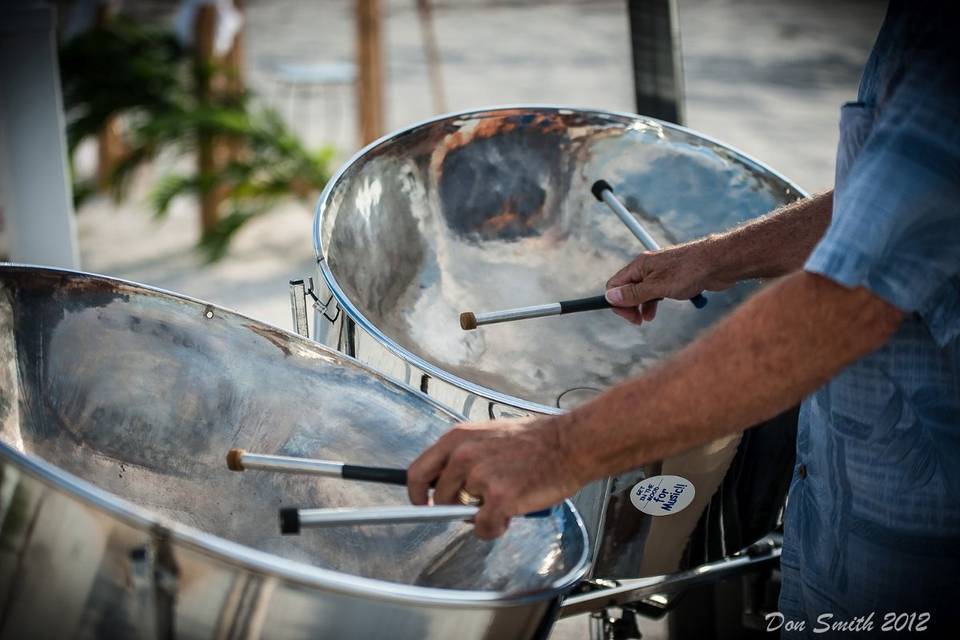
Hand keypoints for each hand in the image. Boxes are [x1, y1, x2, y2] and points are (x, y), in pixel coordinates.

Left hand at [406, 417, 585, 539]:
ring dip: (481, 514)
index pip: (417, 471)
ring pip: (463, 513)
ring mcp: (480, 477)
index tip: (421, 504)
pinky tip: (511, 513)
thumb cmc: (536, 440)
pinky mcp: (499, 497)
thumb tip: (448, 483)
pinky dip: (495, 528)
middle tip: (479, 503)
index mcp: (457, 438)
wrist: (570, 443)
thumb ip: (465, 455)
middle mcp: (463, 455)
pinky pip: (484, 527)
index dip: (416, 493)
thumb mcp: (488, 435)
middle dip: (455, 506)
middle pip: (438, 497)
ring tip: (505, 500)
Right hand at [605, 241, 717, 324]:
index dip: (617, 301)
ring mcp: (660, 273)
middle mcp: (647, 267)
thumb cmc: (689, 271)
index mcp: (640, 265)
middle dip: (629, 306)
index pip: (616, 284)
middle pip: (627, 288)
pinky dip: (655, 302)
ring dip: (642, 306)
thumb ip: (633, 294)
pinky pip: (656, 292)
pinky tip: (660, 308)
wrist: (718, 263)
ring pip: (642, 292)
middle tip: (638, 321)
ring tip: (648, 319)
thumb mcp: (657, 287)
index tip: (628, 316)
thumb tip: (610, 297)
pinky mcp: (672, 279)